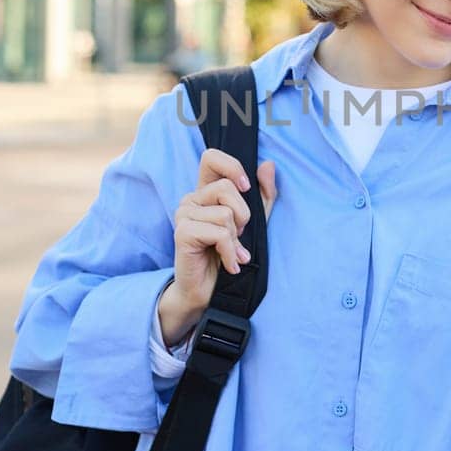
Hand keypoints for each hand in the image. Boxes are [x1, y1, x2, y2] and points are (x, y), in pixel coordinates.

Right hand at [158, 148, 277, 345]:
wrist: (213, 293)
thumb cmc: (232, 255)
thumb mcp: (256, 223)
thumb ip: (263, 195)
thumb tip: (268, 165)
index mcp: (206, 192)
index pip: (211, 158)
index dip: (231, 166)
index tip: (246, 187)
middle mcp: (192, 199)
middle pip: (225, 187)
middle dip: (243, 214)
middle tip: (239, 235)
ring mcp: (184, 215)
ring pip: (225, 213)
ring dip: (236, 238)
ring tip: (232, 252)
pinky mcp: (182, 233)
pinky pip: (218, 233)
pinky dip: (230, 251)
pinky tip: (229, 264)